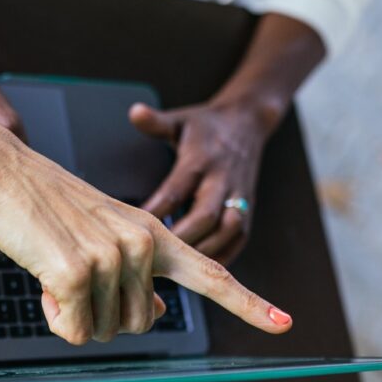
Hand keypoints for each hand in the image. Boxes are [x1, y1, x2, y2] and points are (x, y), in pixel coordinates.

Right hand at [0, 125, 292, 343]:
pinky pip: (72, 330)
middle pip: (136, 324)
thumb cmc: (43, 201)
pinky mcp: (77, 273)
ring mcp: (113, 258)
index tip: (284, 325)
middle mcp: (143, 244)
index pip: (212, 273)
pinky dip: (53, 317)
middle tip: (70, 273)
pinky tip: (42, 279)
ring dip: (73, 314)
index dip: (249, 304)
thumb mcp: (102, 234)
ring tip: (54, 265)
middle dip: (99, 313)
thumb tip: (154, 315)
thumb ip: (137, 274)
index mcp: (153, 231)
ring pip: (101, 331)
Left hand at [129, 99, 269, 264]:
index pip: (177, 189)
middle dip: (180, 238)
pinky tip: (195, 271)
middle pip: (204, 216)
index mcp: (201, 159)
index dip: (157, 210)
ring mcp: (239, 198)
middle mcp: (223, 180)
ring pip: (226, 232)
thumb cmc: (204, 126)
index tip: (134, 228)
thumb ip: (155, 122)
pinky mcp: (248, 212)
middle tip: (152, 258)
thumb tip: (133, 111)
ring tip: (173, 270)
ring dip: (201, 252)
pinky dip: (220, 257)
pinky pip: (237, 242)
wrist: (247, 123)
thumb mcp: (179, 120)